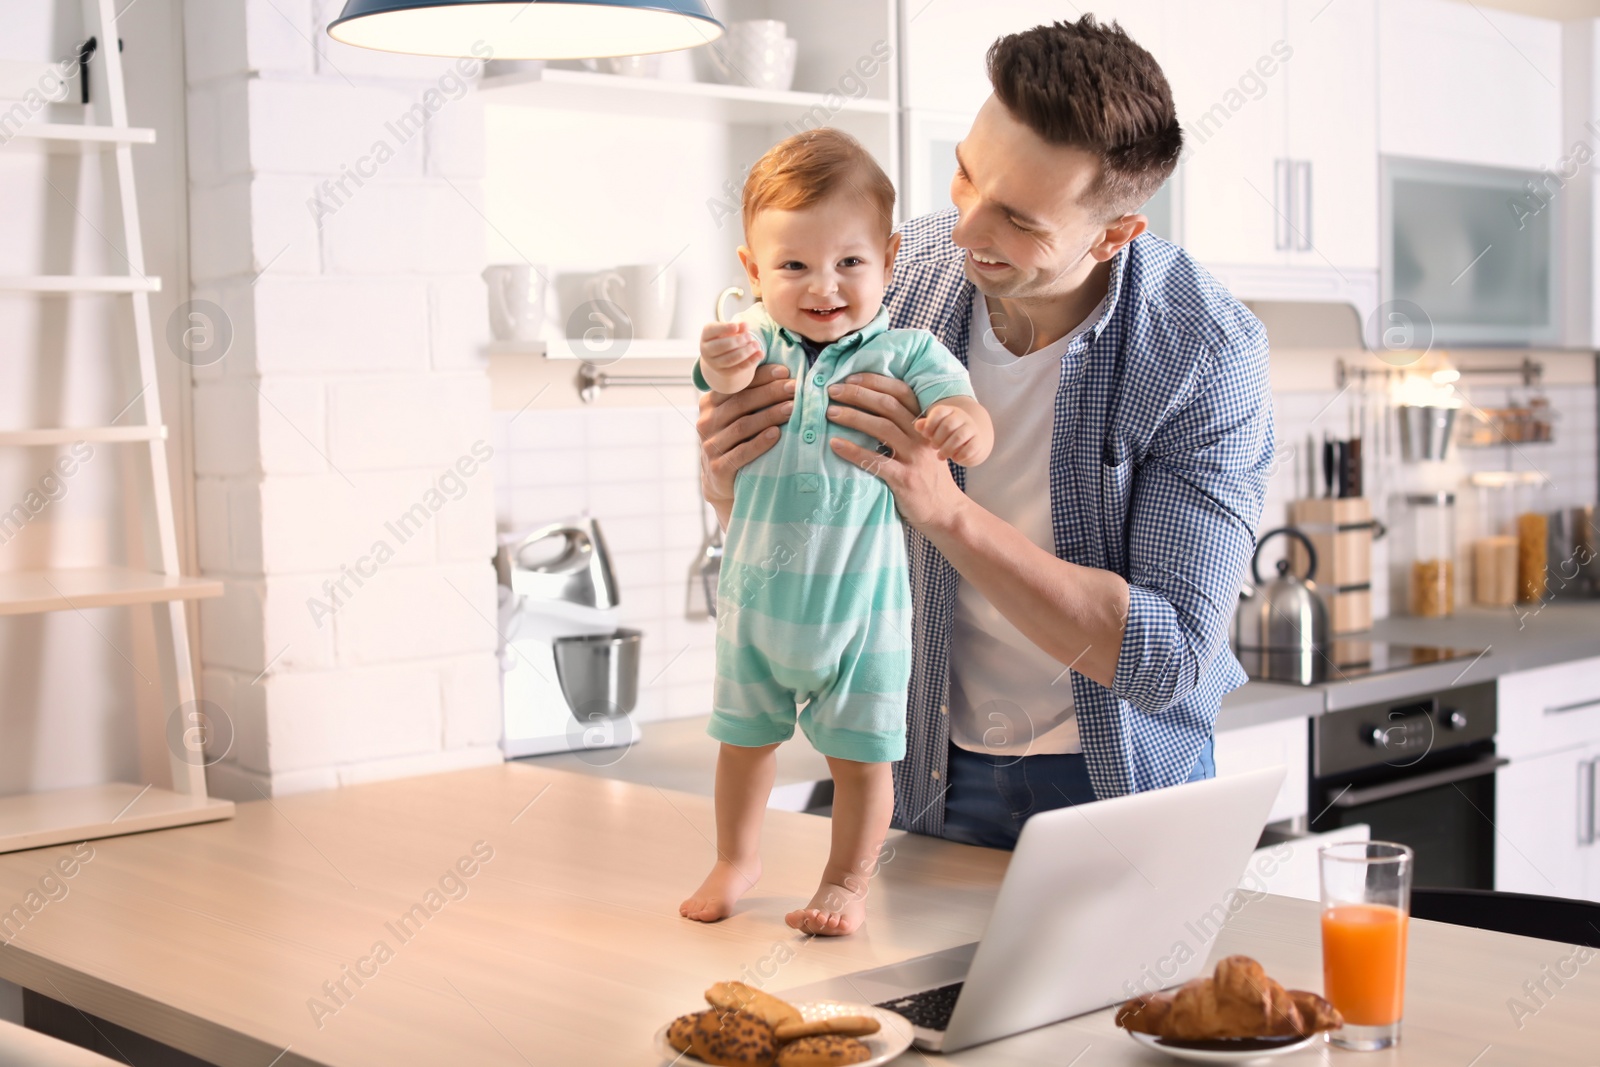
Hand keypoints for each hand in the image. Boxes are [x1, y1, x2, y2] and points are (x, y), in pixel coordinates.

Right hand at [696, 362, 795, 507]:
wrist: (720, 481)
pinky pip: (741, 453)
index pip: (736, 385)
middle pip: (741, 402)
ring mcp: (711, 446)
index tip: (785, 371)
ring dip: (770, 415)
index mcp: (709, 404)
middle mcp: (706, 422)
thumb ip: (747, 396)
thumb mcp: (733, 416)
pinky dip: (760, 443)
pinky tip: (777, 435)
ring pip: (743, 426)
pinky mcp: (718, 468)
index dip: (761, 376)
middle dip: (771, 393)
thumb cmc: (735, 441)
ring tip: (792, 409)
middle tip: (795, 388)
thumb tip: (781, 372)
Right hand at [698, 321, 762, 391]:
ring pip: (730, 359)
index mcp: (706, 335)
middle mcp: (706, 350)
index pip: (712, 330)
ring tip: (756, 345)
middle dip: (737, 341)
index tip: (736, 326)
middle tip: (750, 336)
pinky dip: (750, 361)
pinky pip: (738, 368)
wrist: (722, 356)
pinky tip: (760, 354)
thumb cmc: (727, 337)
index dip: (724, 328)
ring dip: (745, 352)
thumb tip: (745, 325)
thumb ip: (738, 327)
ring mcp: (714, 363)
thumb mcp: (731, 330)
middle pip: (721, 346)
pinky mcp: (724, 373)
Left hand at [823, 372, 969, 531]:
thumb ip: (902, 427)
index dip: (875, 381)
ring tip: (830, 413)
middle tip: (832, 391)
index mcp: (925, 424)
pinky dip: (853, 451)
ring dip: (853, 417)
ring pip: (881, 428)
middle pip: (888, 405)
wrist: (945, 511)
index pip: (901, 392)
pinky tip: (835, 445)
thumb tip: (866, 406)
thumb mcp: (921, 445)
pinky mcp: (905, 479)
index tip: (850, 377)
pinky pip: (876, 461)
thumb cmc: (926, 476)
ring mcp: (915, 457)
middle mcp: (922, 436)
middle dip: (858, 394)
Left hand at [915, 404, 987, 464]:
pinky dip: (960, 455)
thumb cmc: (946, 434)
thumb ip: (926, 426)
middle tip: (933, 446)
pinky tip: (954, 458)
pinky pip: (970, 448)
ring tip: (940, 456)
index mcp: (949, 411)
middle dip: (937, 438)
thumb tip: (918, 425)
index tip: (926, 434)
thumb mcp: (935, 428)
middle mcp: (961, 417)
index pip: (939, 412)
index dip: (930, 424)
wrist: (970, 440)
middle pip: (948, 425)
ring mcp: (971, 428)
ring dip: (947, 449)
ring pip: (959, 437)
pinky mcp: (978, 441)